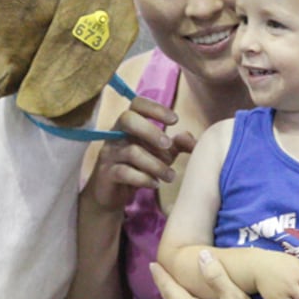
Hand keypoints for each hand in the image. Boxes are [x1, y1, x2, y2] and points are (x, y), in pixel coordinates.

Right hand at [87, 96, 195, 212]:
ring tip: (170, 176)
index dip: (156, 108)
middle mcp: (115, 134)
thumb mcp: (161, 155)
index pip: (137, 104)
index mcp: (128, 125)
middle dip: (151, 131)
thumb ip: (177, 145)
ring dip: (156, 165)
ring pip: (132, 152)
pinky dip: (144, 179)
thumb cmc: (138, 169)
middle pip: (128, 119)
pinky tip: (155, 184)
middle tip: (168, 145)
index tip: (175, 120)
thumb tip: (191, 140)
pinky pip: (125, 173)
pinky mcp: (106, 174)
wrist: (111, 195)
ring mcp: (109, 154)